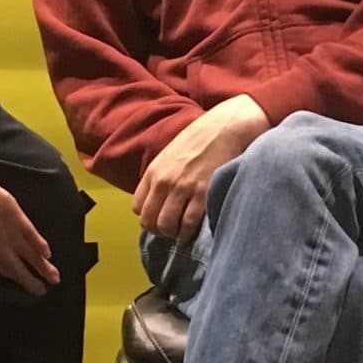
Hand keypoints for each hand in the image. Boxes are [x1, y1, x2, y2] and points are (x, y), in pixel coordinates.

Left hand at [134, 96, 269, 243]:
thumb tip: (159, 200)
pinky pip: (188, 223)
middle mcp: (163, 181)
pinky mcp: (202, 193)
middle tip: (172, 230)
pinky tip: (193, 232)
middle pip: (149, 221)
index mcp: (153, 171)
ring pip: (166, 226)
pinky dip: (189, 232)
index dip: (148, 217)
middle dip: (159, 230)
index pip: (138, 207)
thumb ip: (161, 176)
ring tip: (183, 232)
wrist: (225, 128)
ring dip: (174, 234)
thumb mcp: (171, 155)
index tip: (160, 218)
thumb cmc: (200, 141)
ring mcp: (182, 188)